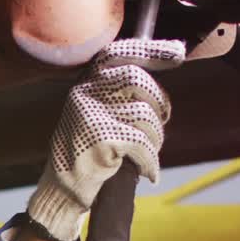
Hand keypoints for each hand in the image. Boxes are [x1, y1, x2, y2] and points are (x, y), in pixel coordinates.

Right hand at [26, 38, 184, 240]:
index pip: (120, 53)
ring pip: (144, 115)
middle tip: (162, 119)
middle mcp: (85, 93)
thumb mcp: (97, 114)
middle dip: (159, 100)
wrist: (62, 189)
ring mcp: (90, 115)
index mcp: (85, 84)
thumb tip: (160, 72)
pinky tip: (149, 173)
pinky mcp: (99, 138)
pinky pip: (142, 144)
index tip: (178, 52)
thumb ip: (119, 94)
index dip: (152, 51)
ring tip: (147, 152)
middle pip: (137, 80)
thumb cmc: (87, 151)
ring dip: (155, 137)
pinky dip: (151, 161)